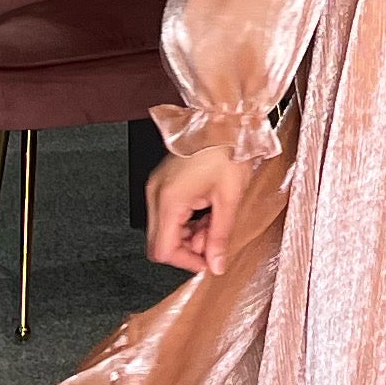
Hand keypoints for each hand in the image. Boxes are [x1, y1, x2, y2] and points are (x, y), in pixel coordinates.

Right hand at [146, 142, 255, 279]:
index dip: (186, 261)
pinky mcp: (164, 182)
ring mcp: (157, 186)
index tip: (207, 261)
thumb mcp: (229, 199)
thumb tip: (216, 264)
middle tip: (213, 239)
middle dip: (188, 248)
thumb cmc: (228, 150)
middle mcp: (156, 193)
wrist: (224, 120)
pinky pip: (169, 213)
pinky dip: (187, 221)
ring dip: (189, 234)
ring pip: (164, 230)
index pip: (163, 250)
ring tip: (214, 221)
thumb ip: (220, 236)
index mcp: (169, 199)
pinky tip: (206, 212)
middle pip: (159, 242)